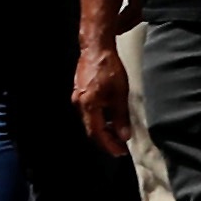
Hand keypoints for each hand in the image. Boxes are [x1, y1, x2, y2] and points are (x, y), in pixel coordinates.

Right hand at [71, 33, 136, 157]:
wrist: (96, 48)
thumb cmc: (108, 68)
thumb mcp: (120, 94)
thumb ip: (121, 117)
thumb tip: (123, 135)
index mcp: (88, 105)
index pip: (97, 133)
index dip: (109, 145)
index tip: (121, 152)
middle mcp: (79, 104)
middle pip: (91, 130)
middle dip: (106, 141)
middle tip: (120, 147)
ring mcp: (77, 98)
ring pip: (90, 121)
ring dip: (103, 130)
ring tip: (118, 134)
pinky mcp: (79, 92)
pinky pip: (88, 112)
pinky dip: (99, 120)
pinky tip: (110, 119)